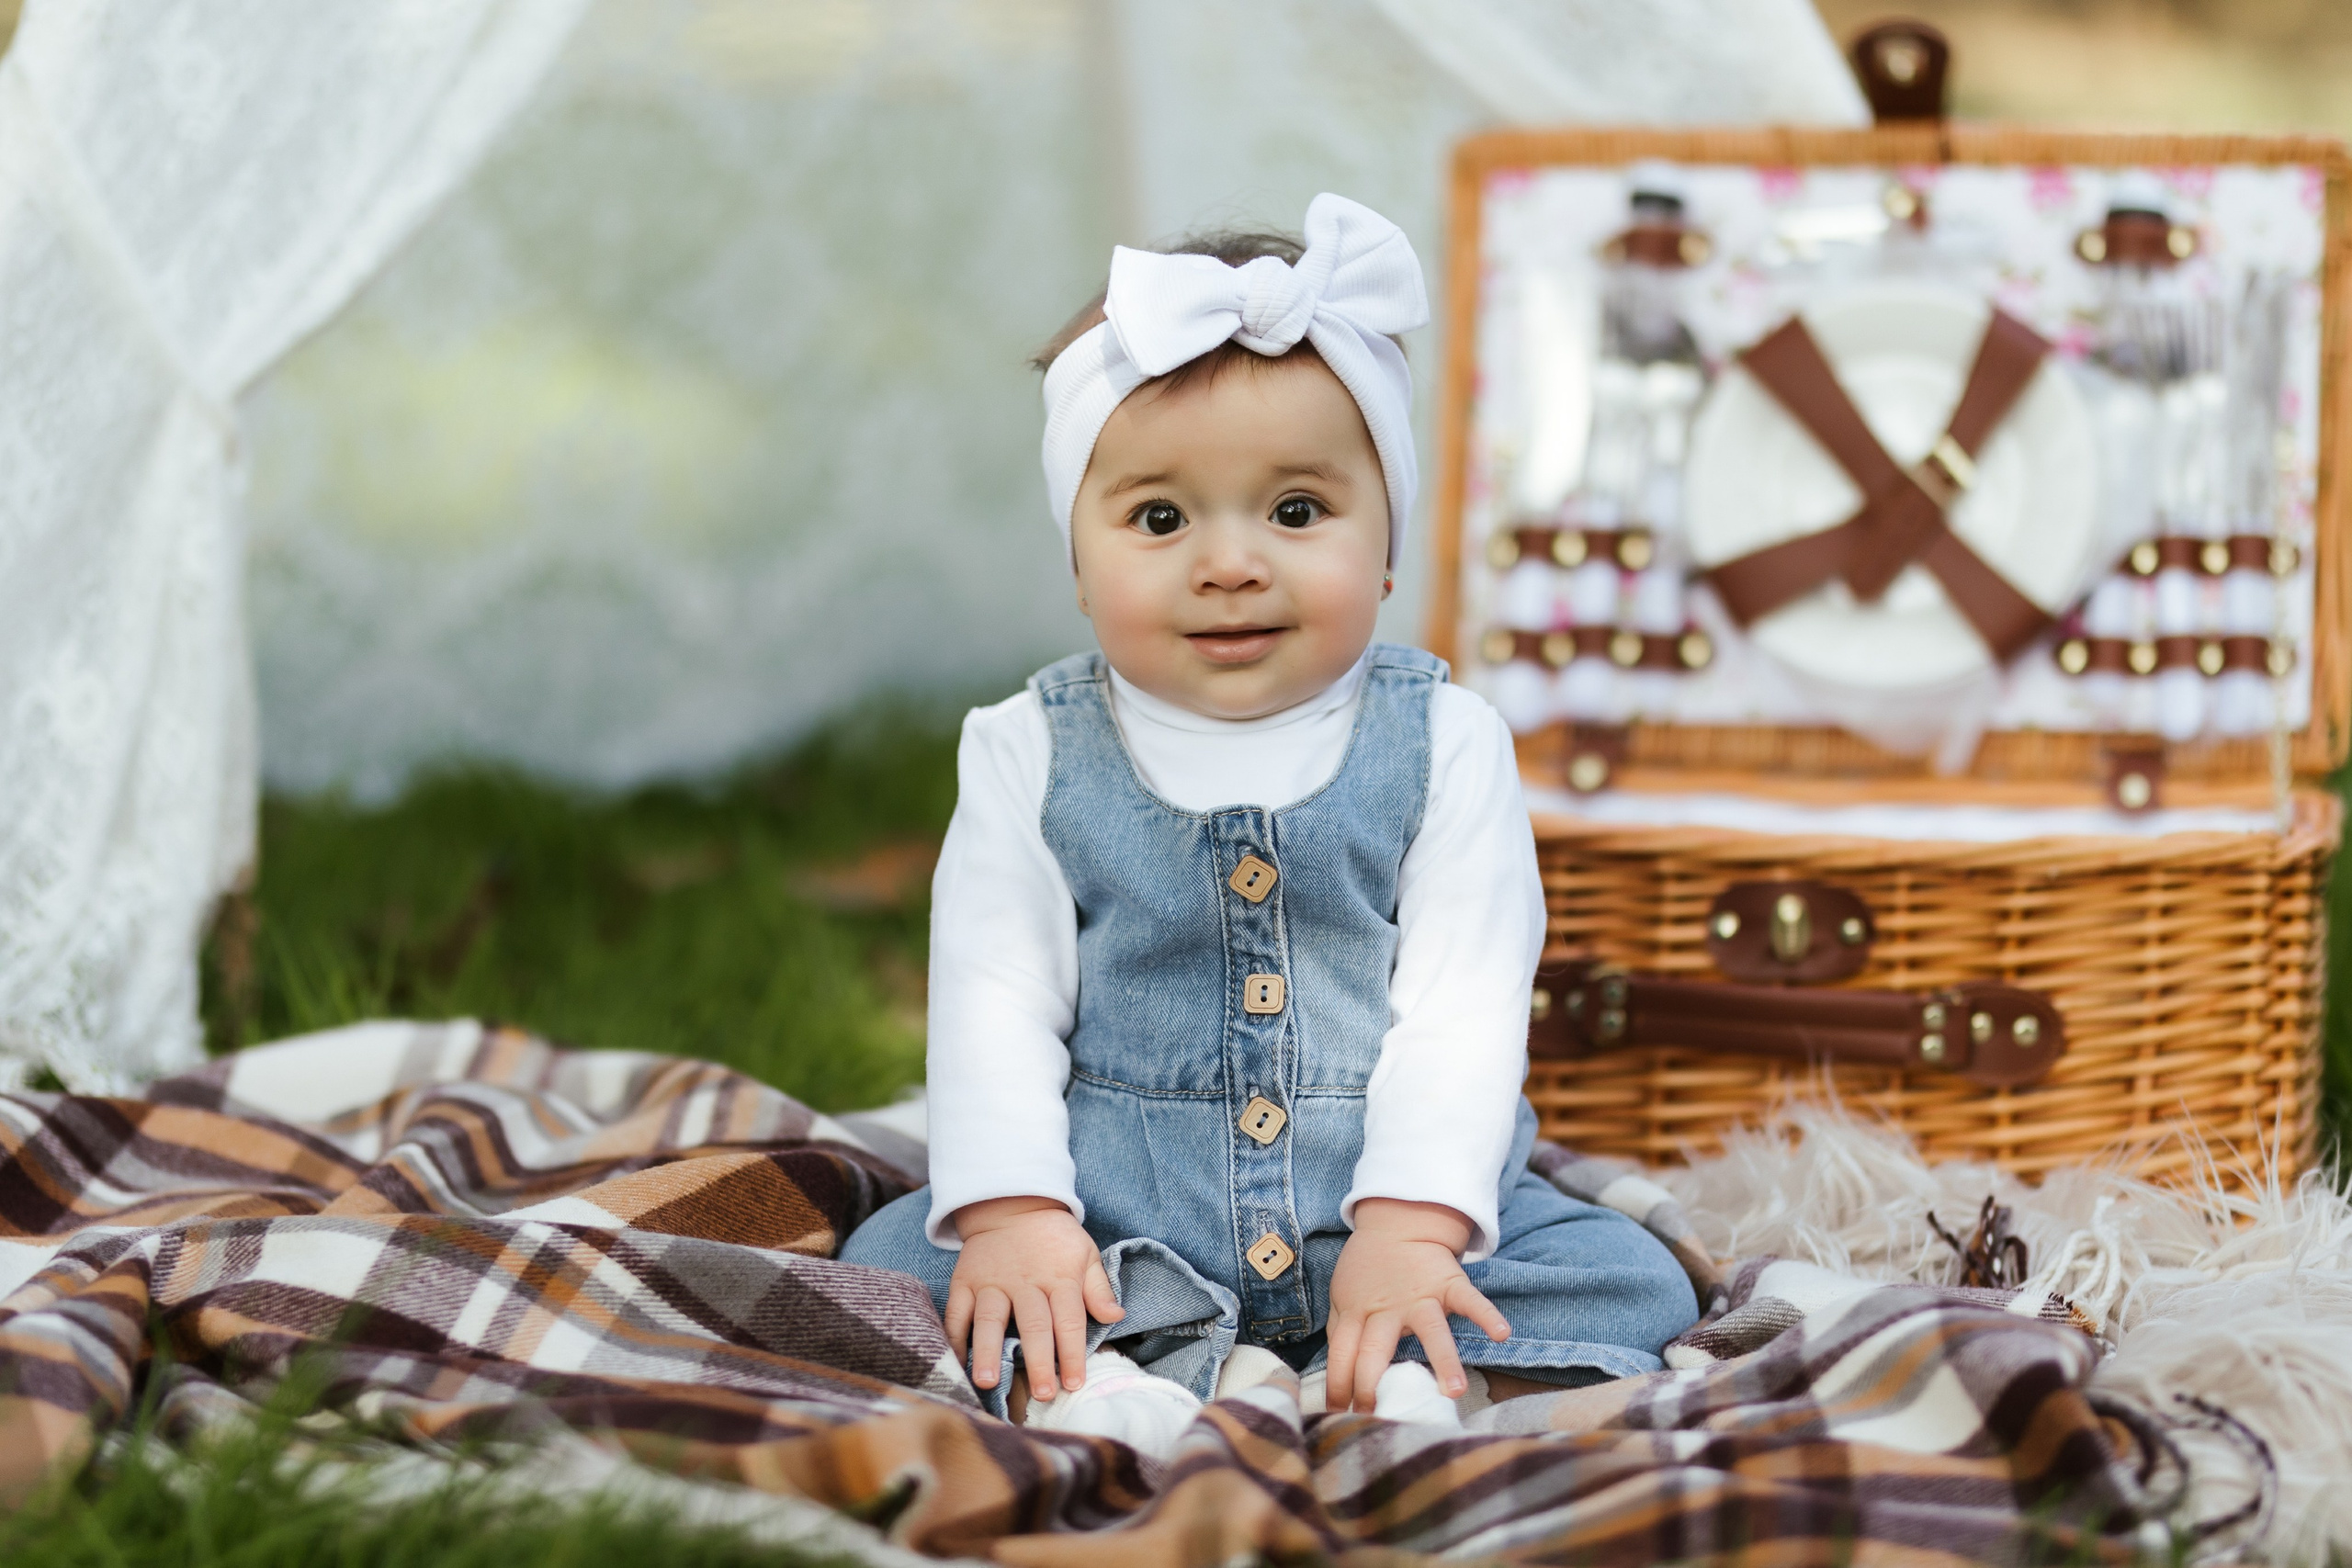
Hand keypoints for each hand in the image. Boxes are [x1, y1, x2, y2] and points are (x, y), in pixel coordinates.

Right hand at [944, 1196, 1123, 1404]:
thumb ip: (1099, 1288)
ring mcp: (991, 1282)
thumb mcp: (1085, 1253)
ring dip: (989, 1351)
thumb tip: (1117, 1316)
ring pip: (990, 1319)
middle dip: (1039, 1361)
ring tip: (988, 1381)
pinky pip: (957, 1311)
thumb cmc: (1054, 1238)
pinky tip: (954, 1362)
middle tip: (1042, 1394)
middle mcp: (1025, 1282)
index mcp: (1059, 1278)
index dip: (1073, 1353)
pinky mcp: (965, 1280)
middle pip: (1033, 1325)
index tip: (1074, 1384)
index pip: (1070, 1320)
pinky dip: (953, 1336)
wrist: (1012, 1204)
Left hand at [1324, 1199, 1509, 1413]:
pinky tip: (1501, 1333)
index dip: (1339, 1385)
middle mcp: (1387, 1309)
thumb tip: (1336, 1379)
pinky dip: (1487, 1314)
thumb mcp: (1343, 1297)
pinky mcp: (1449, 1284)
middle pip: (1376, 1349)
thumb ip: (1341, 1333)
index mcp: (1358, 1312)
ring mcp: (1421, 1298)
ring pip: (1431, 1331)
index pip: (1342, 1353)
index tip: (1339, 1415)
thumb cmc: (1367, 1271)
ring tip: (1455, 1391)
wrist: (1398, 1224)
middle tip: (1375, 1416)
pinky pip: (1471, 1301)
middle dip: (1372, 1383)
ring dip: (1443, 1360)